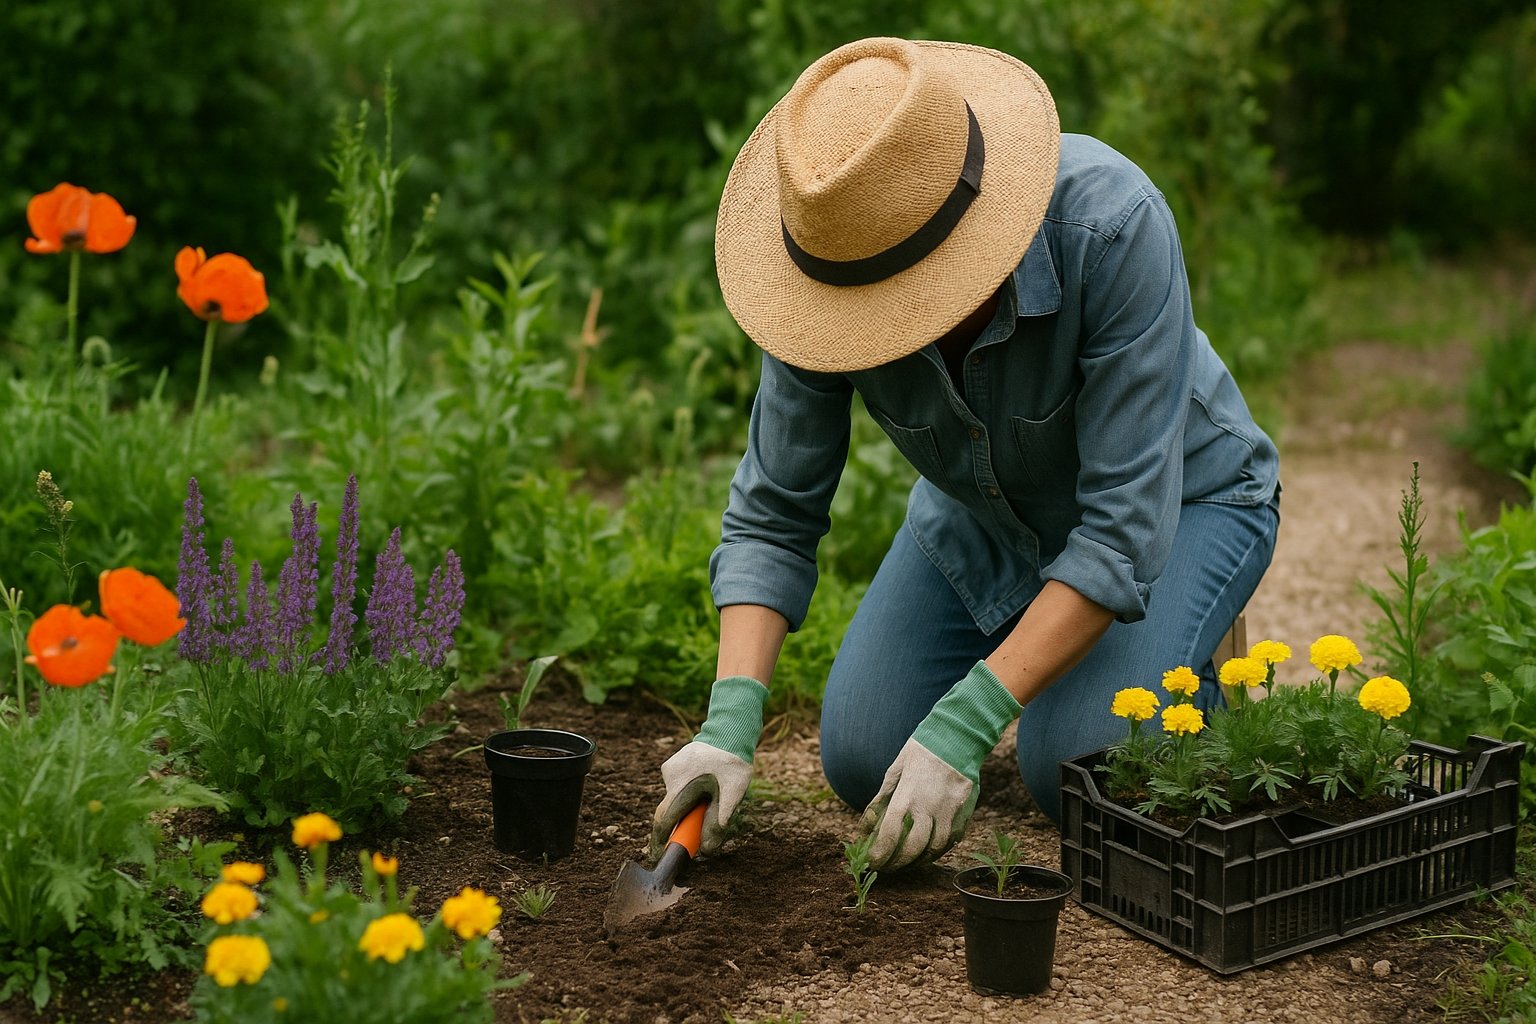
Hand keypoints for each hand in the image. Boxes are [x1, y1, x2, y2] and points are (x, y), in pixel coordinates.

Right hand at [650, 676, 767, 856]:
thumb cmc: (732, 763)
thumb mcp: (732, 794)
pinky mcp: (673, 764)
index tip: (658, 855)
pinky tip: (706, 784)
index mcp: (682, 785)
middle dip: (678, 824)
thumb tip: (708, 849)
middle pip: (669, 809)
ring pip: (674, 797)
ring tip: (709, 798)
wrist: (730, 731)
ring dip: (687, 805)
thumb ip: (718, 821)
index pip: (665, 819)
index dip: (661, 840)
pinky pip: (677, 785)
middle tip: (691, 834)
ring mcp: (670, 768)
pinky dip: (687, 792)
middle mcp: (671, 776)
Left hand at [861, 661, 1020, 870]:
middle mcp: (928, 807)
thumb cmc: (921, 750)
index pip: (891, 833)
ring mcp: (949, 811)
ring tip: (908, 862)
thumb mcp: (895, 769)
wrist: (957, 735)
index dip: (881, 852)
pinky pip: (952, 839)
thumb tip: (867, 822)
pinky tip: (929, 850)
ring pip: (935, 848)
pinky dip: (940, 849)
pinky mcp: (964, 811)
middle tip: (889, 867)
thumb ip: (882, 798)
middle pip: (913, 848)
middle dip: (898, 862)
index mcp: (907, 795)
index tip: (873, 862)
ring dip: (920, 859)